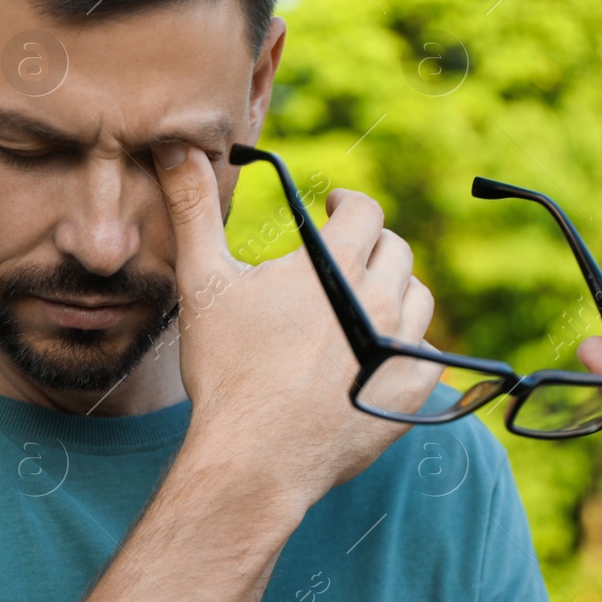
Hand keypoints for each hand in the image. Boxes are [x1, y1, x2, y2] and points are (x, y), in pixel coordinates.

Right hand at [150, 143, 441, 506]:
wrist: (255, 456)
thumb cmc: (226, 368)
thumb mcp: (203, 281)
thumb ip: (193, 207)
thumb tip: (173, 145)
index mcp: (336, 263)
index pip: (364, 210)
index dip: (349, 203)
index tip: (334, 207)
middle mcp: (380, 298)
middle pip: (395, 250)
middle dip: (372, 245)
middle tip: (347, 255)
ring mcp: (401, 347)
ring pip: (417, 298)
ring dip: (395, 291)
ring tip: (366, 300)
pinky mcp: (411, 393)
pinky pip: (427, 354)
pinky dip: (410, 346)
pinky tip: (384, 352)